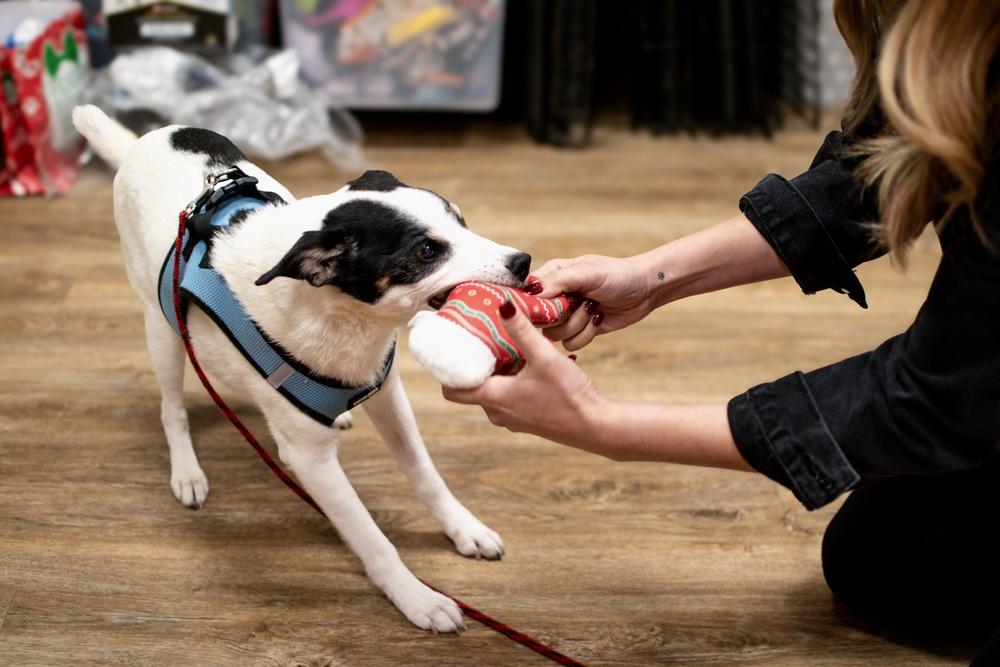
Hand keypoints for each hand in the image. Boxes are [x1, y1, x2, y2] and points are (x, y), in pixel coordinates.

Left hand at [443, 303, 608, 448]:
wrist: (595, 425)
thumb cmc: (569, 395)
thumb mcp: (544, 357)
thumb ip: (523, 331)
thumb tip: (503, 305)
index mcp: (494, 398)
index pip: (452, 389)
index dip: (447, 370)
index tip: (452, 348)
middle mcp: (497, 412)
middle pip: (472, 386)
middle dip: (475, 364)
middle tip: (480, 338)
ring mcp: (512, 418)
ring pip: (492, 390)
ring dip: (496, 371)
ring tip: (505, 346)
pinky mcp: (526, 418)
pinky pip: (508, 396)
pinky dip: (511, 380)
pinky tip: (527, 363)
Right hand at [530, 254, 654, 350]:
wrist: (645, 290)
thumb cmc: (617, 275)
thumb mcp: (586, 273)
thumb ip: (557, 281)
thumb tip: (531, 294)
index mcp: (551, 276)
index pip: (526, 295)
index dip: (534, 305)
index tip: (552, 304)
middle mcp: (555, 297)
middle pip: (539, 320)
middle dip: (563, 315)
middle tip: (581, 302)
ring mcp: (566, 316)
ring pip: (554, 335)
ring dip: (578, 324)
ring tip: (593, 308)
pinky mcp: (579, 331)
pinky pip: (569, 344)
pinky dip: (586, 335)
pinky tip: (598, 319)